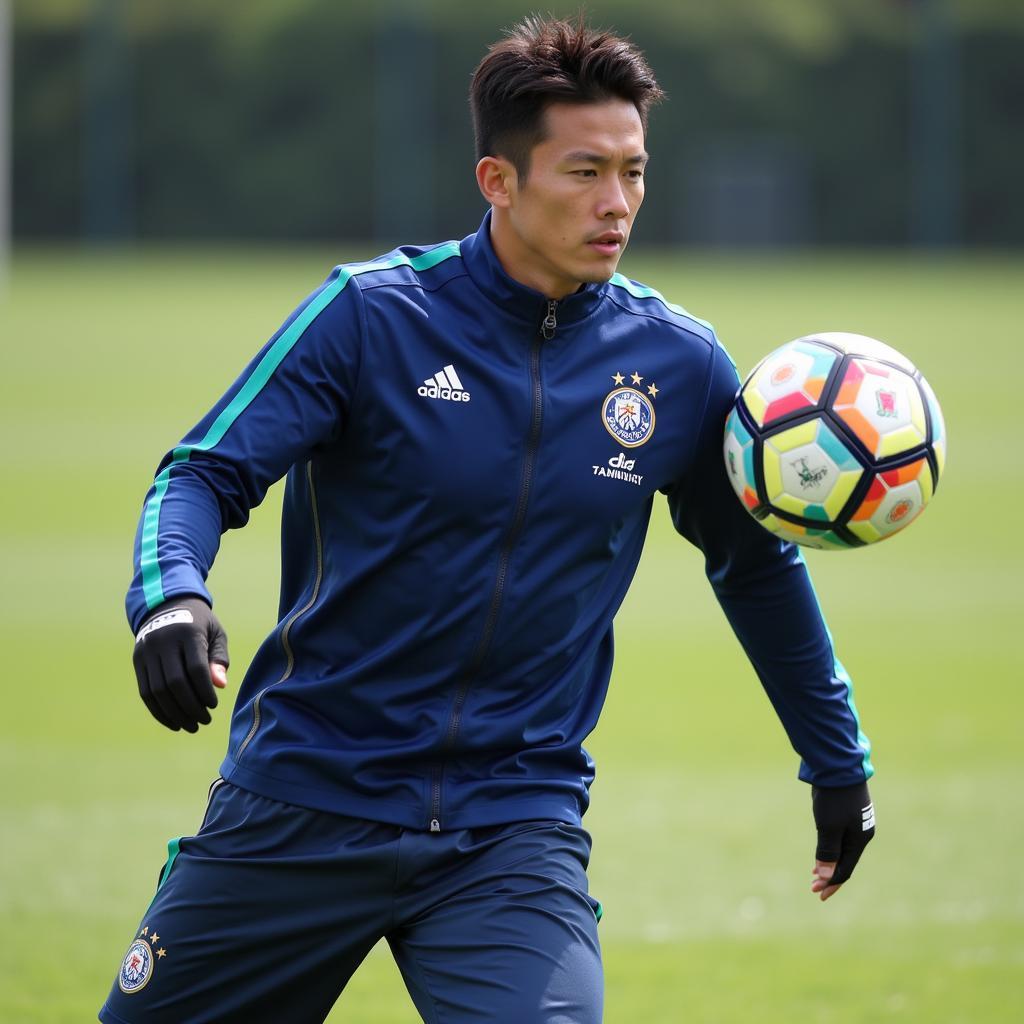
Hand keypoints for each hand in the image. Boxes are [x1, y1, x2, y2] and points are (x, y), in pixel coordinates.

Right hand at [133, 596, 229, 731]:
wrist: (166, 605)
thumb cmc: (199, 624)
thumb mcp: (215, 633)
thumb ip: (219, 658)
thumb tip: (220, 685)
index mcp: (187, 633)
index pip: (195, 668)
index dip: (204, 690)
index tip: (213, 705)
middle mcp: (163, 642)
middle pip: (175, 683)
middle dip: (190, 707)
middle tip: (204, 721)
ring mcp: (147, 652)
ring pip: (157, 691)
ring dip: (174, 714)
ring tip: (191, 726)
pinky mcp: (137, 661)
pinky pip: (145, 692)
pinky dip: (159, 711)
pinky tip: (173, 722)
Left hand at [810, 781, 874, 900]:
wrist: (838, 766)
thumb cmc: (834, 798)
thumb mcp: (828, 827)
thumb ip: (828, 852)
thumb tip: (826, 877)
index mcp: (860, 840)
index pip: (846, 869)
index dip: (831, 883)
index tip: (816, 892)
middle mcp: (862, 833)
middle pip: (847, 861)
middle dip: (831, 875)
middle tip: (815, 887)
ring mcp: (857, 822)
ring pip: (844, 849)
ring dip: (831, 862)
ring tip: (817, 872)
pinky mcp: (850, 812)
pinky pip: (842, 837)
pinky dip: (833, 848)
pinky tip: (825, 848)